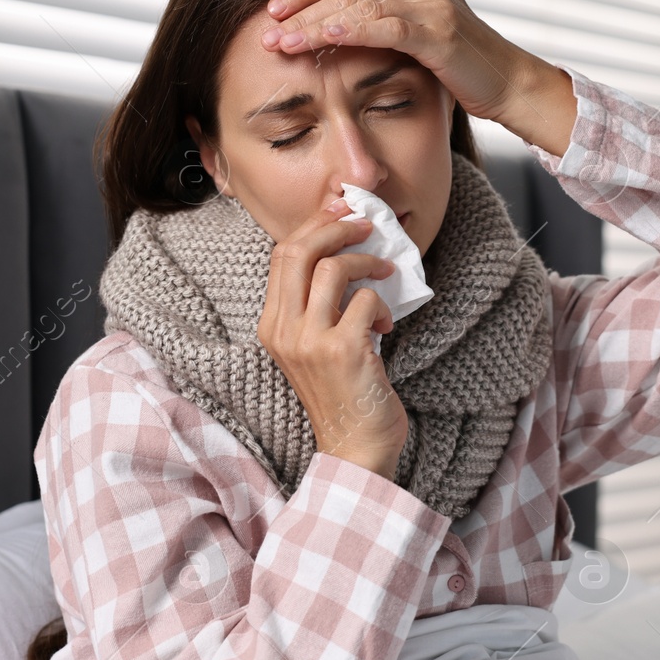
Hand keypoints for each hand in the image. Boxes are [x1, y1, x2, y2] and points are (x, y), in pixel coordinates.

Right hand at [256, 197, 408, 480]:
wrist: (354, 449)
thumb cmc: (343, 394)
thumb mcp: (316, 345)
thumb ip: (320, 305)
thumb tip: (346, 251)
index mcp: (272, 325)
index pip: (281, 256)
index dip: (313, 225)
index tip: (342, 211)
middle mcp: (283, 331)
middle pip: (297, 251)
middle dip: (335, 227)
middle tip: (366, 226)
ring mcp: (309, 341)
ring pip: (331, 268)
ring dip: (366, 263)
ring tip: (385, 274)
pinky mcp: (342, 351)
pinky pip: (365, 300)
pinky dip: (383, 305)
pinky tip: (387, 326)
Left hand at [259, 0, 573, 154]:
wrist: (508, 81)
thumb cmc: (467, 50)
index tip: (274, 8)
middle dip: (302, 7)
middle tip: (266, 27)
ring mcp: (430, 7)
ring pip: (360, 7)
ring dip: (316, 24)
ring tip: (283, 40)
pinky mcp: (438, 36)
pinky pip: (388, 28)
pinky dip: (354, 30)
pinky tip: (326, 37)